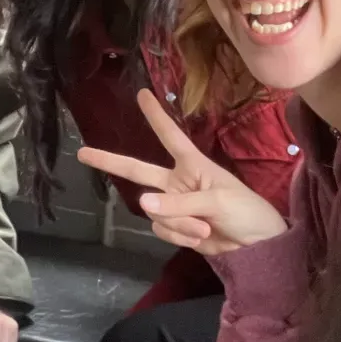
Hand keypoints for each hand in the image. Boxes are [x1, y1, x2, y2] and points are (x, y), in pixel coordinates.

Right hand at [78, 90, 286, 255]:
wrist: (258, 247)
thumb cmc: (246, 212)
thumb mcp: (216, 201)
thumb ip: (178, 203)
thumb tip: (142, 202)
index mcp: (193, 164)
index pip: (170, 136)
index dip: (156, 116)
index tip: (142, 94)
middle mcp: (178, 181)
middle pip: (138, 170)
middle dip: (110, 161)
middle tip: (82, 153)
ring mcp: (173, 206)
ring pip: (154, 212)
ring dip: (178, 224)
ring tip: (204, 228)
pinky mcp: (175, 228)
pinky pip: (161, 230)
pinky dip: (178, 236)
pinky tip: (199, 238)